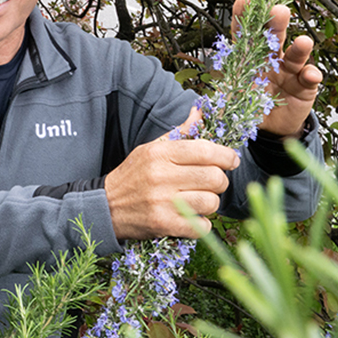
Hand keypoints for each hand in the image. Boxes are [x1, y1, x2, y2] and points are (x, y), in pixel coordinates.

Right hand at [105, 109, 236, 239]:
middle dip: (219, 181)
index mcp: (159, 153)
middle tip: (211, 183)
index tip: (231, 161)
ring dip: (210, 203)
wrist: (105, 207)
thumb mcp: (151, 148)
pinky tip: (190, 217)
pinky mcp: (164, 224)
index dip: (226, 156)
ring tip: (198, 200)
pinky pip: (202, 226)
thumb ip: (180, 132)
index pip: (205, 151)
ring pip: (211, 202)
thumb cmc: (133, 175)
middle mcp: (161, 176)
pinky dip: (201, 224)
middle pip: (214, 178)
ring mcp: (162, 202)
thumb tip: (199, 111)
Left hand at [233, 0, 322, 138]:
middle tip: (279, 10)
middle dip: (276, 24)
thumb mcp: (233, 99)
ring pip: (295, 55)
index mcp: (248, 58)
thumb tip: (201, 106)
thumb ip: (220, 98)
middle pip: (273, 38)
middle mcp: (270, 59)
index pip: (244, 34)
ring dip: (300, 47)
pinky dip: (311, 76)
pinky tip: (310, 75)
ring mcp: (289, 71)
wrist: (270, 127)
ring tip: (303, 42)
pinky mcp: (305, 87)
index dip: (244, 17)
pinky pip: (309, 79)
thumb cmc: (249, 105)